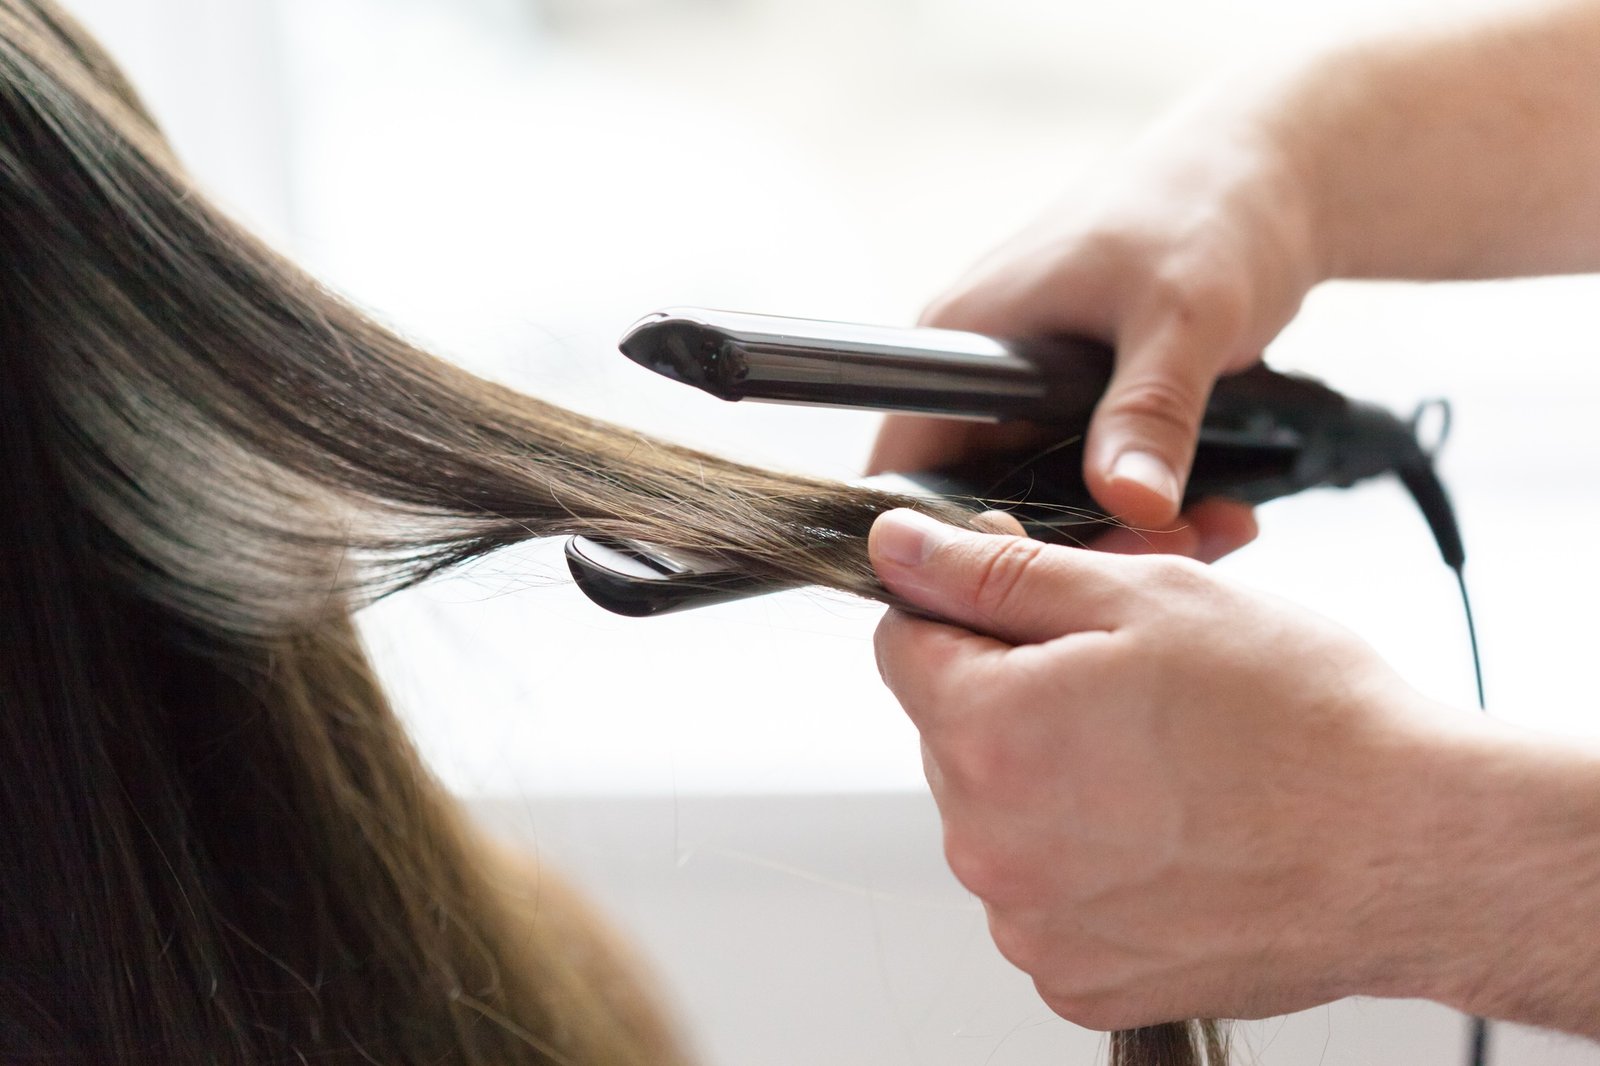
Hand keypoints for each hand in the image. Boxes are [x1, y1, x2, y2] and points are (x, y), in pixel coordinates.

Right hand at [868, 91, 1323, 557]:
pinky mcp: (1073, 399)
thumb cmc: (1213, 208)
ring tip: (1198, 533)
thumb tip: (1128, 506)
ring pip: (1038, 494)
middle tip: (1146, 561)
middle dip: (1057, 546)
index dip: (947, 540)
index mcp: (964, 337)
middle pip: (977, 497)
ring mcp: (1025, 385)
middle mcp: (979, 367)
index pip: (904, 469)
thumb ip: (1150, 412)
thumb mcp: (1186, 313)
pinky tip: (1202, 513)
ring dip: (1108, 531)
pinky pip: (1081, 477)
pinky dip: (1134, 505)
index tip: (1029, 581)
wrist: (1272, 170)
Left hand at [869, 508, 1480, 1028]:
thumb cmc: (1298, 721)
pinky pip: (1042, 899)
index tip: (1033, 615)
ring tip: (1161, 766)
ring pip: (997, 816)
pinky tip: (1165, 839)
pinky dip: (1085, 866)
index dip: (966, 612)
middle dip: (1016, 694)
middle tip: (1127, 686)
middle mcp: (987, 844)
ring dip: (1051, 781)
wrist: (1409, 849)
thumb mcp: (1141, 598)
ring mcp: (1030, 925)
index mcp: (987, 732)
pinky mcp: (1076, 980)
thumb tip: (896, 549)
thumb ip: (993, 574)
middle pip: (952, 734)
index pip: (902, 645)